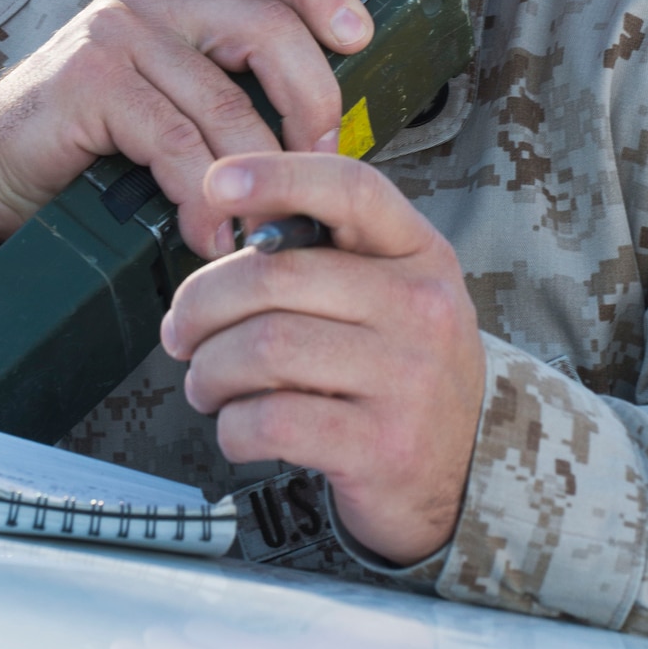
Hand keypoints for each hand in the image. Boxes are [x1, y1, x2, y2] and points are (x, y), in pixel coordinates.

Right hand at [0, 0, 371, 254]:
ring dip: (257, 175)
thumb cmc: (97, 139)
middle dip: (310, 103)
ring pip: (224, 101)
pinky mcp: (90, 81)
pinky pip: (174, 142)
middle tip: (321, 165)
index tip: (361, 39)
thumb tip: (328, 135)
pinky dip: (202, 198)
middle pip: (267, 26)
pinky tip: (210, 232)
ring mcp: (118, 31)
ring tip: (267, 224)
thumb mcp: (176, 94)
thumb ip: (235, 86)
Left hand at [160, 150, 484, 565]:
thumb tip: (228, 230)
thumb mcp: (391, 296)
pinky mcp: (382, 446)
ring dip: (209, 371)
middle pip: (275, 277)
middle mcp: (422, 307)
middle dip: (202, 305)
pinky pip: (271, 420)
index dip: (277, 176)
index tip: (216, 183)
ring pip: (263, 348)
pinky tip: (239, 426)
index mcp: (419, 253)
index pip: (350, 190)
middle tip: (182, 332)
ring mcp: (407, 378)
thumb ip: (323, 257)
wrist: (465, 472)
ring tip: (206, 384)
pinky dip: (232, 426)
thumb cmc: (404, 371)